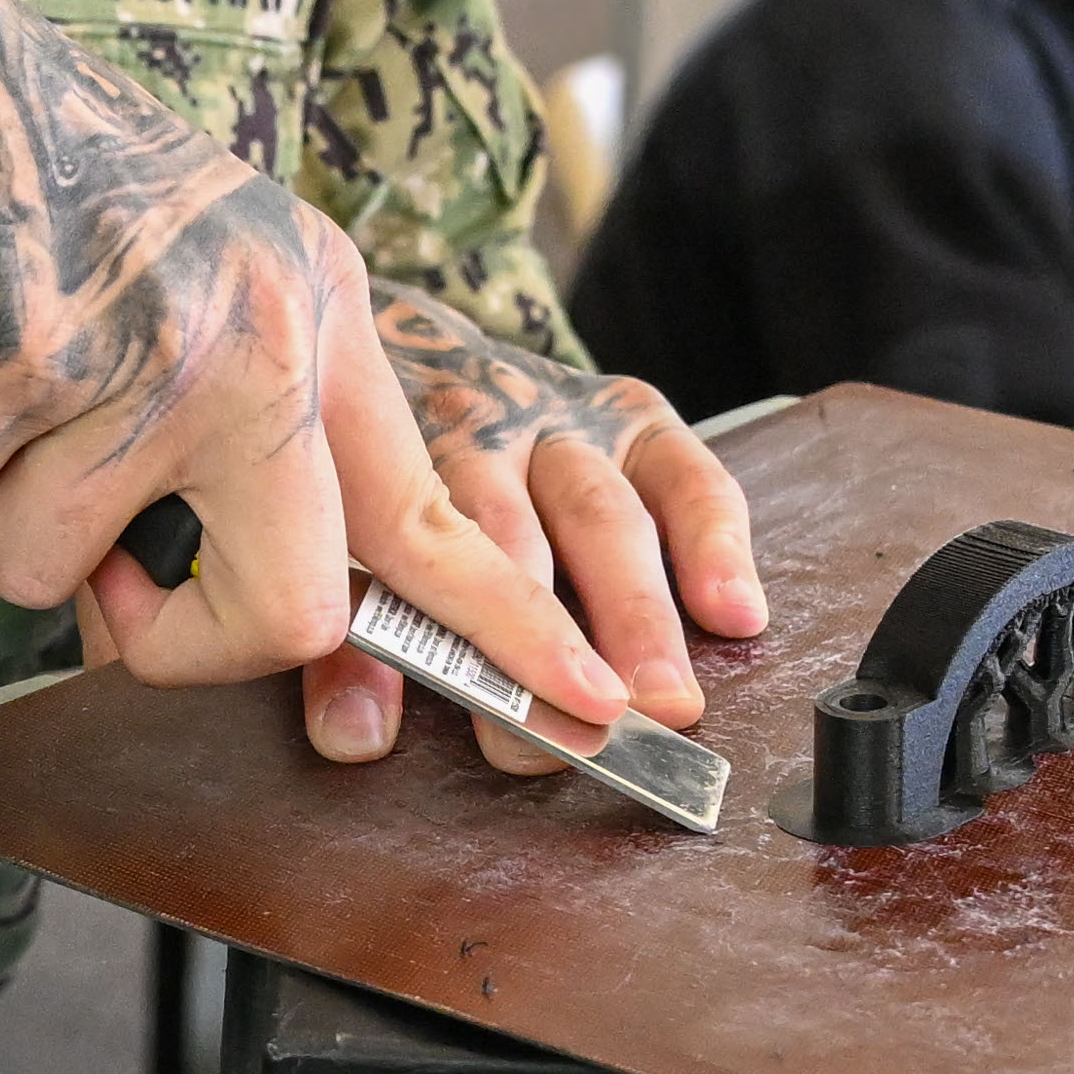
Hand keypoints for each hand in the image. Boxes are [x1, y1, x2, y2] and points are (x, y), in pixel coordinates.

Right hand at [0, 0, 630, 737]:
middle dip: (169, 646)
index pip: (440, 514)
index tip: (604, 714)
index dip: (517, 635)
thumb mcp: (173, 277)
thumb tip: (192, 606)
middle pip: (283, 616)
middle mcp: (256, 331)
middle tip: (94, 592)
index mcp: (312, 310)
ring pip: (51, 572)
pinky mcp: (11, 369)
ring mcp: (142, 351)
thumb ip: (222, 432)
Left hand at [295, 294, 772, 771]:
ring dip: (640, 616)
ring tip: (669, 700)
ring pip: (604, 516)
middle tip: (602, 724)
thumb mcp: (335, 546)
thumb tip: (358, 742)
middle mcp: (478, 426)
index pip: (432, 562)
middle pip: (523, 541)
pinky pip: (685, 473)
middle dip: (569, 642)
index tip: (511, 740)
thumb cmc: (369, 468)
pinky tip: (738, 614)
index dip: (475, 655)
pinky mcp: (627, 408)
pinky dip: (716, 545)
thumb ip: (338, 650)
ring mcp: (558, 414)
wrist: (406, 330)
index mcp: (387, 459)